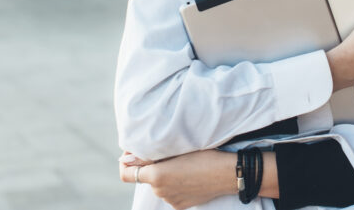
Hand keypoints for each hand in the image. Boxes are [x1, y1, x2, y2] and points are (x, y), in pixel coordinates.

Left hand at [119, 149, 236, 209]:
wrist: (227, 174)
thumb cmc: (204, 155)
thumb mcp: (177, 149)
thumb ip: (147, 156)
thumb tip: (125, 158)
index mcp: (156, 176)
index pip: (126, 174)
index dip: (126, 163)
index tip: (132, 154)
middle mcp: (159, 191)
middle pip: (146, 177)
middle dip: (151, 166)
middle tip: (169, 153)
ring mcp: (170, 200)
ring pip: (159, 185)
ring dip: (164, 175)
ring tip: (183, 164)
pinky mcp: (180, 206)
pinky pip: (170, 193)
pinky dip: (174, 184)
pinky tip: (189, 175)